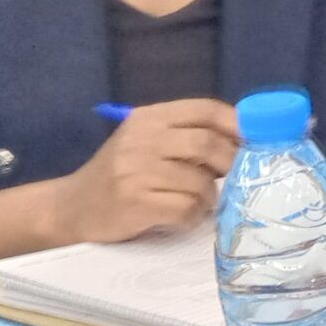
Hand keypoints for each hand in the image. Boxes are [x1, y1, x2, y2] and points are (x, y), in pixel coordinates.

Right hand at [46, 100, 239, 245]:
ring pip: (201, 182)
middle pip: (208, 144)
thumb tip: (245, 140)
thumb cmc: (119, 175)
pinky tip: (180, 217)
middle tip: (234, 179)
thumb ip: (184, 136)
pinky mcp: (135, 201)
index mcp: (148, 117)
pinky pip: (186, 209)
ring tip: (196, 202)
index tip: (254, 142)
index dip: (237, 124)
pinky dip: (192, 216)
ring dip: (209, 197)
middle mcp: (141, 139)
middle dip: (231, 164)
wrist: (71, 208)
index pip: (204, 109)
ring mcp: (136, 170)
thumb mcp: (145, 143)